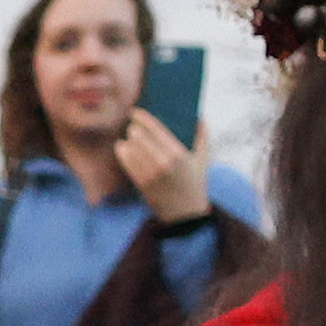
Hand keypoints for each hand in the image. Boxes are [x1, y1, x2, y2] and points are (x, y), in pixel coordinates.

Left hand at [117, 108, 216, 225]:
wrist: (185, 214)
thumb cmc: (195, 183)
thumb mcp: (203, 159)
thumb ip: (202, 136)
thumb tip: (199, 116)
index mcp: (178, 154)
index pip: (156, 129)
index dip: (143, 117)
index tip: (135, 111)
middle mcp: (162, 163)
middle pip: (139, 137)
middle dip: (134, 128)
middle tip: (133, 124)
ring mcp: (149, 175)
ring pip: (130, 149)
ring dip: (127, 140)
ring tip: (129, 136)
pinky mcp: (141, 184)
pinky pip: (126, 163)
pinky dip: (123, 152)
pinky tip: (123, 147)